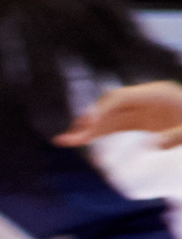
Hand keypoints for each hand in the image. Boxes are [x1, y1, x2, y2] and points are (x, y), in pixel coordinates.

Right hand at [63, 80, 181, 147]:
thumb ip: (173, 136)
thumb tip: (152, 144)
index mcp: (159, 95)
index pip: (120, 98)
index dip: (100, 110)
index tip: (87, 124)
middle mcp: (147, 103)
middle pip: (110, 109)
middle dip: (89, 122)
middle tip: (71, 137)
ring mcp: (143, 116)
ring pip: (109, 121)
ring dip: (89, 131)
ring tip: (67, 140)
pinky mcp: (141, 129)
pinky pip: (115, 131)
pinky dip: (98, 137)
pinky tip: (80, 141)